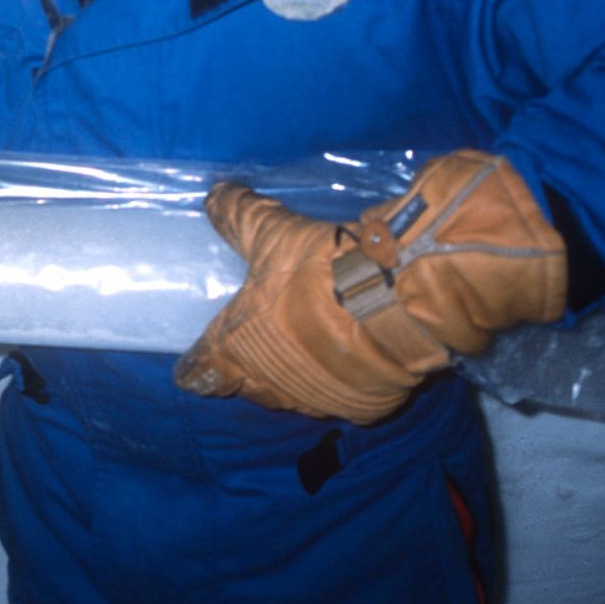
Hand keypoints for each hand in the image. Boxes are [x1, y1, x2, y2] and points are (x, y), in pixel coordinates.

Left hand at [175, 150, 566, 423]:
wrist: (405, 300)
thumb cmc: (324, 268)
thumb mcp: (274, 233)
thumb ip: (238, 218)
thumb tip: (213, 195)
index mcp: (237, 350)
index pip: (199, 374)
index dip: (199, 365)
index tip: (203, 357)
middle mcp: (271, 385)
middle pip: (250, 384)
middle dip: (254, 364)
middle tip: (267, 334)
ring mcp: (317, 401)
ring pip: (297, 392)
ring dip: (300, 371)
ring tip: (313, 340)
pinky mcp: (363, 407)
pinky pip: (343, 397)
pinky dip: (345, 378)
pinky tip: (354, 354)